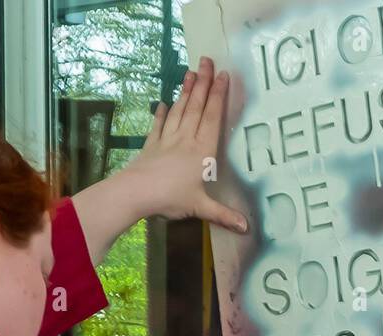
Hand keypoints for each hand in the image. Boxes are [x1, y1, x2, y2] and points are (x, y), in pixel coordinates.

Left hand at [123, 56, 247, 232]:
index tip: (223, 76)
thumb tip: (246, 228)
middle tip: (207, 61)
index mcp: (201, 151)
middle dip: (203, 83)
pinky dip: (161, 114)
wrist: (136, 193)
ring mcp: (166, 140)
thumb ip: (223, 214)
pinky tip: (163, 104)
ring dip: (185, 91)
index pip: (212, 118)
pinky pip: (158, 126)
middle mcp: (185, 139)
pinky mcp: (151, 146)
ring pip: (179, 111)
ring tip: (190, 73)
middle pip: (196, 106)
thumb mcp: (200, 208)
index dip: (219, 96)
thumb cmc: (170, 198)